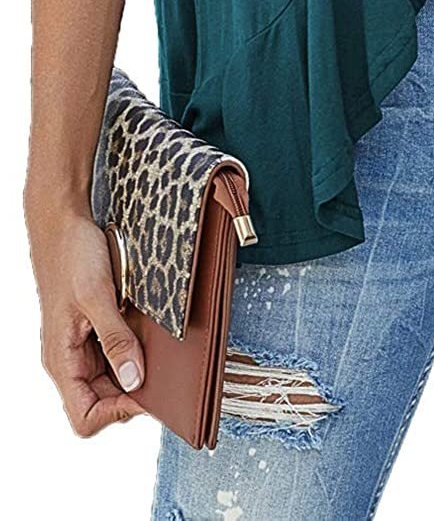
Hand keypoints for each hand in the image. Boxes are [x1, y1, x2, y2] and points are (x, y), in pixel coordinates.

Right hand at [25, 199, 146, 437]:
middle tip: (163, 371)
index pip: (85, 418)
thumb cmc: (71, 255)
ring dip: (135, 368)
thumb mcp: (96, 297)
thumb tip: (135, 380)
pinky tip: (147, 332)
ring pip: (111, 378)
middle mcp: (70, 360)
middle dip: (133, 392)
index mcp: (62, 362)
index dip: (118, 413)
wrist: (62, 223)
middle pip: (103, 402)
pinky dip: (132, 349)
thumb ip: (115, 340)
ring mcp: (81, 345)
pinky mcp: (92, 328)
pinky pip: (114, 353)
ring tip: (157, 349)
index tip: (147, 391)